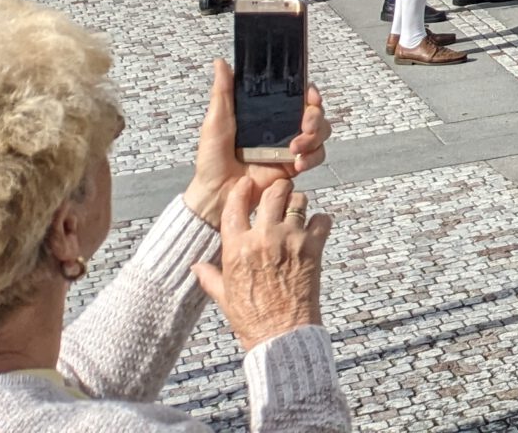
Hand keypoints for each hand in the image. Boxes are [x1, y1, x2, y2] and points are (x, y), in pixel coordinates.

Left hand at [184, 62, 329, 228]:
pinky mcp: (294, 165)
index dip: (310, 92)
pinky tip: (297, 163)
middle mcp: (283, 127)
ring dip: (315, 137)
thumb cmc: (212, 158)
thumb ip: (223, 92)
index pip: (298, 95)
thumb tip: (221, 62)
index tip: (310, 94)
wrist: (217, 193)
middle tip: (305, 124)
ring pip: (321, 132)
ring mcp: (290, 147)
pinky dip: (312, 157)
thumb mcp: (216, 121)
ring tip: (296, 148)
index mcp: (268, 114)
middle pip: (315, 112)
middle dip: (315, 116)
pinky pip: (316, 156)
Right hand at [193, 178, 329, 353]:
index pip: (235, 206)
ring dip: (299, 205)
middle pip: (272, 194)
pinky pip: (322, 219)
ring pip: (299, 201)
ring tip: (297, 213)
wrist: (281, 333)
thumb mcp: (224, 296)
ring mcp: (290, 240)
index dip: (241, 191)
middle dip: (277, 190)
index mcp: (236, 248)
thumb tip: (195, 266)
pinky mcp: (313, 246)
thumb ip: (210, 277)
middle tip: (281, 193)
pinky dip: (321, 222)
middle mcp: (262, 238)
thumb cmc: (250, 317)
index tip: (246, 184)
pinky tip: (316, 230)